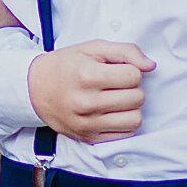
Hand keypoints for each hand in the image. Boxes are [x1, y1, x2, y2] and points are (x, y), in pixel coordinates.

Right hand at [28, 41, 154, 141]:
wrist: (35, 89)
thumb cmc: (67, 65)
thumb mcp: (93, 48)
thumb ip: (125, 51)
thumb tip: (151, 66)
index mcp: (87, 75)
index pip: (134, 76)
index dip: (130, 70)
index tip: (117, 70)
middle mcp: (86, 102)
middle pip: (137, 98)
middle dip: (132, 88)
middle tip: (116, 84)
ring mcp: (87, 123)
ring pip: (135, 119)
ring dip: (131, 107)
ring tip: (116, 99)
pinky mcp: (88, 138)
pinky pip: (125, 134)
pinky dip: (124, 122)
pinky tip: (112, 112)